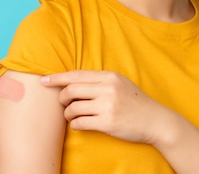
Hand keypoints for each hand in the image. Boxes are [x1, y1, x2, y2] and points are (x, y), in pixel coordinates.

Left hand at [41, 70, 169, 143]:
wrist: (155, 120)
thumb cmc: (135, 102)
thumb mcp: (120, 83)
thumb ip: (100, 80)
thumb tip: (73, 81)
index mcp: (109, 76)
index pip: (77, 75)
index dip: (57, 77)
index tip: (44, 80)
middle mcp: (108, 88)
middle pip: (71, 90)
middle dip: (61, 98)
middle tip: (62, 104)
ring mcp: (108, 106)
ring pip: (73, 108)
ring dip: (68, 114)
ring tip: (71, 116)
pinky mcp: (107, 123)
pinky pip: (80, 123)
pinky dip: (75, 124)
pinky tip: (79, 124)